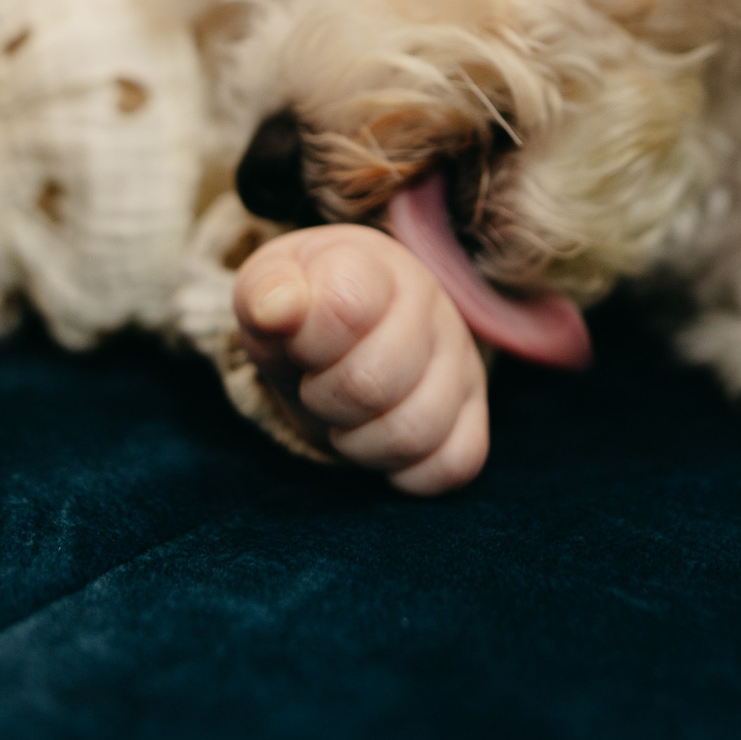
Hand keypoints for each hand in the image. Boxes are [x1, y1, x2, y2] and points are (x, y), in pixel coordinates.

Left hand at [233, 225, 487, 494]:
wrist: (345, 327)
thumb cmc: (307, 311)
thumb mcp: (271, 289)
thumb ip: (265, 291)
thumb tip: (274, 308)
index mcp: (376, 267)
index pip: (344, 306)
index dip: (308, 342)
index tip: (299, 342)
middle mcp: (432, 307)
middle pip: (372, 384)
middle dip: (325, 398)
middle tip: (317, 384)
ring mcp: (461, 362)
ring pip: (413, 433)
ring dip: (359, 441)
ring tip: (346, 416)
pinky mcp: (475, 415)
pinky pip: (453, 464)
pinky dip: (407, 472)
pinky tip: (382, 441)